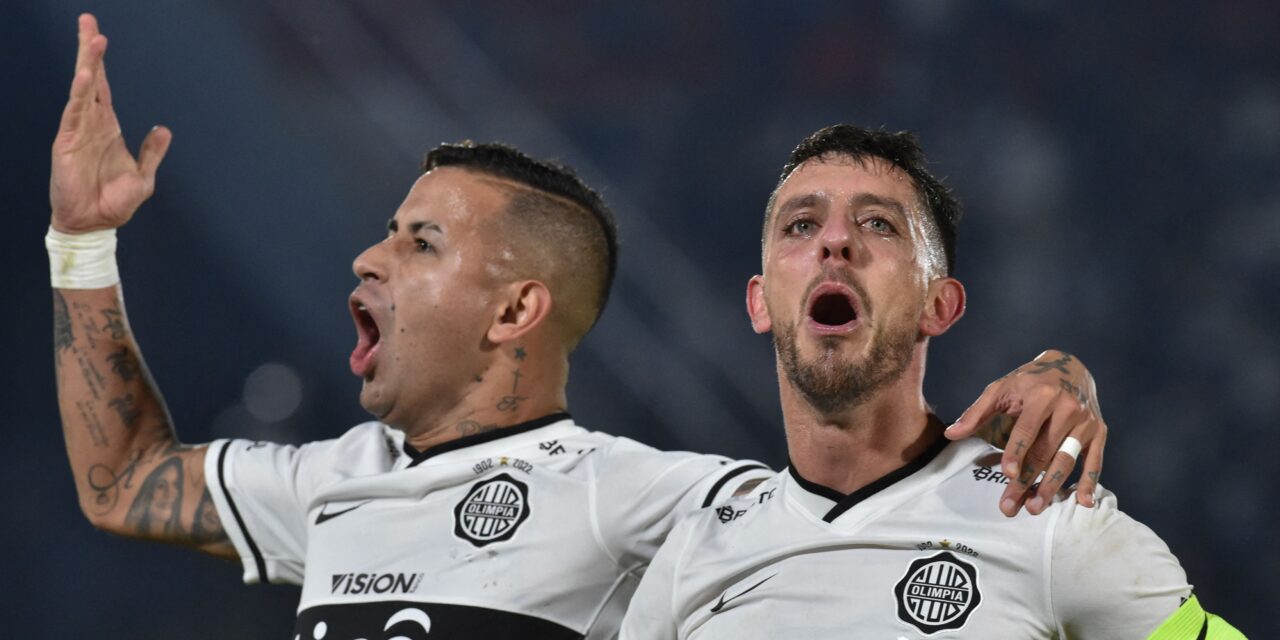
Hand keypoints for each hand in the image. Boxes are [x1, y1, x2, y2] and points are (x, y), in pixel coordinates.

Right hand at [50, 14, 170, 233]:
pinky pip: (74, 114)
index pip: (104, 88)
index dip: (101, 62)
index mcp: (108, 128)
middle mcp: (91, 124)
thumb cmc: (115, 202)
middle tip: (88, 21)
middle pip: (91, 79)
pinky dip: (80, 94)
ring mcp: (78, 132)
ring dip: (88, 64)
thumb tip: (163, 128)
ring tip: (93, 39)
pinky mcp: (67, 143)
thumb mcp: (143, 176)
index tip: (100, 35)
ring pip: (83, 90)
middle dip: (89, 50)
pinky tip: (86, 77)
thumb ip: (152, 152)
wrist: (94, 225)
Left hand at [945, 350, 1105, 516]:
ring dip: (1051, 487)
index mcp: (1041, 394)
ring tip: (1035, 508)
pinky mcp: (1099, 431)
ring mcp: (1085, 421)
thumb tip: (950, 434)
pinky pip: (1095, 461)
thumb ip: (976, 412)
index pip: (1027, 429)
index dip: (1017, 452)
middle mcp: (1067, 407)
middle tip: (1011, 506)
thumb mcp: (1000, 388)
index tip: (1007, 474)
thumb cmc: (1028, 381)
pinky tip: (1083, 503)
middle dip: (1027, 480)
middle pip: (1044, 451)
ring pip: (1067, 460)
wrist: (1070, 366)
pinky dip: (1090, 482)